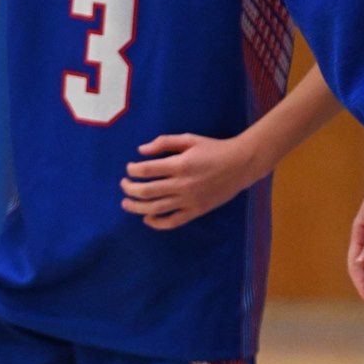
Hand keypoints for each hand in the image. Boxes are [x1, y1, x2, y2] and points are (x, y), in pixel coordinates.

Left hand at [122, 132, 259, 228]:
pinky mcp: (196, 211)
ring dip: (137, 207)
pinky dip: (157, 223)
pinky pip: (173, 222)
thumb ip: (164, 142)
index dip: (133, 170)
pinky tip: (147, 219)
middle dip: (130, 188)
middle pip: (147, 191)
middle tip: (123, 185)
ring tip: (126, 203)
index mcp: (180, 165)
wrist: (240, 165)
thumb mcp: (189, 139)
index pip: (147, 170)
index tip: (129, 168)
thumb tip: (140, 151)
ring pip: (156, 209)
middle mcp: (183, 185)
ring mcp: (189, 200)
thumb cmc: (213, 149)